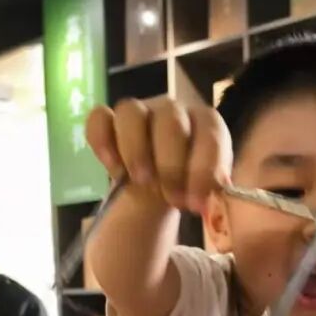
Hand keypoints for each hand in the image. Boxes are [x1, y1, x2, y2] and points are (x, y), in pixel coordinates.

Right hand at [86, 97, 231, 212]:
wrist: (160, 186)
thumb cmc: (187, 186)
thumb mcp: (205, 192)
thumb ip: (212, 194)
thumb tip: (216, 199)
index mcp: (206, 123)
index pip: (210, 133)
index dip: (204, 169)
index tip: (195, 205)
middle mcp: (173, 111)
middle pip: (170, 121)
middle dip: (171, 165)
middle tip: (171, 199)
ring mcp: (140, 111)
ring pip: (131, 112)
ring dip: (135, 150)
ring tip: (140, 182)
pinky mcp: (110, 121)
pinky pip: (99, 119)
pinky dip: (103, 142)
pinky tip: (113, 169)